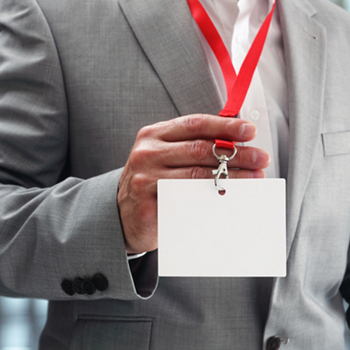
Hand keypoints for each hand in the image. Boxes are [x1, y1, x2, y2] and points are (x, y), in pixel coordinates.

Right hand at [117, 114, 269, 253]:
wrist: (124, 213)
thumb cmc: (152, 181)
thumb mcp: (165, 156)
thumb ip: (192, 147)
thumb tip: (234, 145)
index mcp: (154, 135)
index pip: (194, 124)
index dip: (224, 126)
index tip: (250, 130)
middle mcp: (147, 153)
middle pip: (199, 149)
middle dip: (236, 153)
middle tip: (261, 158)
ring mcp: (145, 178)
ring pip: (197, 175)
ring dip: (231, 176)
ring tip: (254, 178)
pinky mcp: (148, 204)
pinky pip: (187, 200)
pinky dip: (213, 198)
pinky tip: (232, 197)